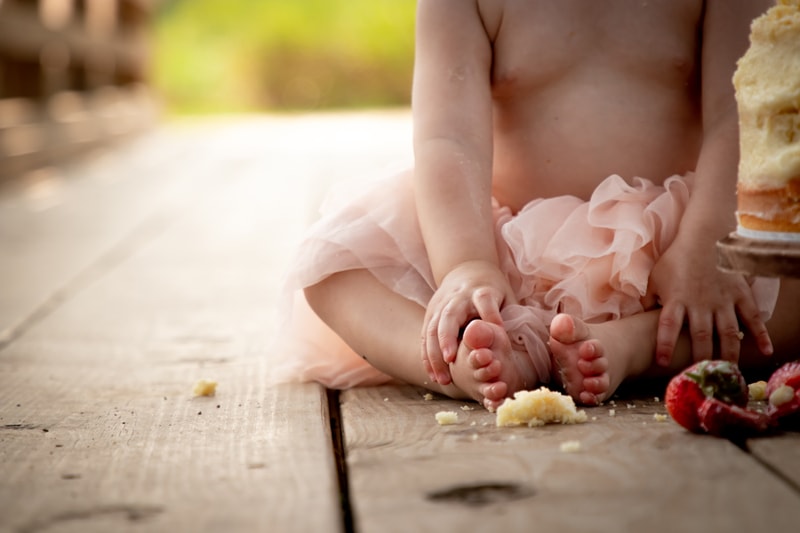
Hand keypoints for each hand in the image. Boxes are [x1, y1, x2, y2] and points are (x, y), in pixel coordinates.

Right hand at [421, 260, 514, 384]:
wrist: (466, 267)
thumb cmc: (491, 288)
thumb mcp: (505, 295)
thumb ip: (507, 315)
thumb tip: (512, 342)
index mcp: (480, 291)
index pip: (484, 299)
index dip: (490, 314)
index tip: (496, 331)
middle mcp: (457, 297)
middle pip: (449, 316)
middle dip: (447, 338)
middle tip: (450, 361)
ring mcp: (440, 305)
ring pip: (432, 329)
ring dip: (434, 355)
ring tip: (442, 379)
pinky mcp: (430, 313)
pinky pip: (424, 337)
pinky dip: (427, 357)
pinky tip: (433, 375)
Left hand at [646, 236, 772, 366]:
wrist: (704, 238)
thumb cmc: (675, 259)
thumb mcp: (655, 278)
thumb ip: (646, 299)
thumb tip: (633, 316)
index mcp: (676, 300)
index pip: (667, 327)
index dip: (664, 345)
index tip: (662, 363)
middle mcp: (700, 303)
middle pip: (701, 336)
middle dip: (701, 359)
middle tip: (702, 377)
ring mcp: (722, 300)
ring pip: (727, 332)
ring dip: (729, 354)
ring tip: (729, 373)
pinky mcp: (740, 294)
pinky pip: (752, 317)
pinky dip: (760, 334)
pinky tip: (765, 351)